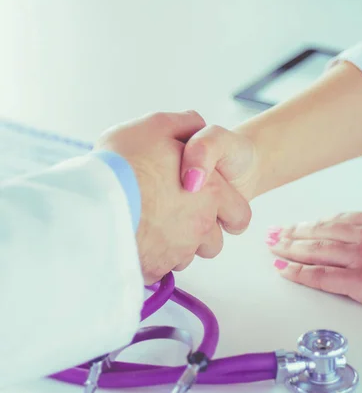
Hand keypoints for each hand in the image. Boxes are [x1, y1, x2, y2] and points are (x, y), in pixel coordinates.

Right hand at [95, 111, 251, 283]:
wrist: (90, 204)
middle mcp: (200, 226)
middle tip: (176, 216)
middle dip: (201, 234)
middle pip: (213, 242)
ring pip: (187, 257)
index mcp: (211, 193)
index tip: (213, 207)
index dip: (229, 212)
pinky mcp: (155, 269)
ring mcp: (178, 251)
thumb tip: (194, 123)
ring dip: (176, 247)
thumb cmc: (123, 165)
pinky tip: (135, 239)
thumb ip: (183, 124)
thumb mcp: (155, 127)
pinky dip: (152, 258)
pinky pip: (160, 269)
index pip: (240, 215)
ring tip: (151, 227)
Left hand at [266, 212, 361, 323]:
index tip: (299, 226)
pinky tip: (284, 271)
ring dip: (289, 250)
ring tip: (273, 250)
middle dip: (293, 234)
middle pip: (319, 232)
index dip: (313, 224)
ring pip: (315, 250)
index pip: (336, 220)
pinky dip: (298, 273)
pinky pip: (320, 276)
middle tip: (275, 235)